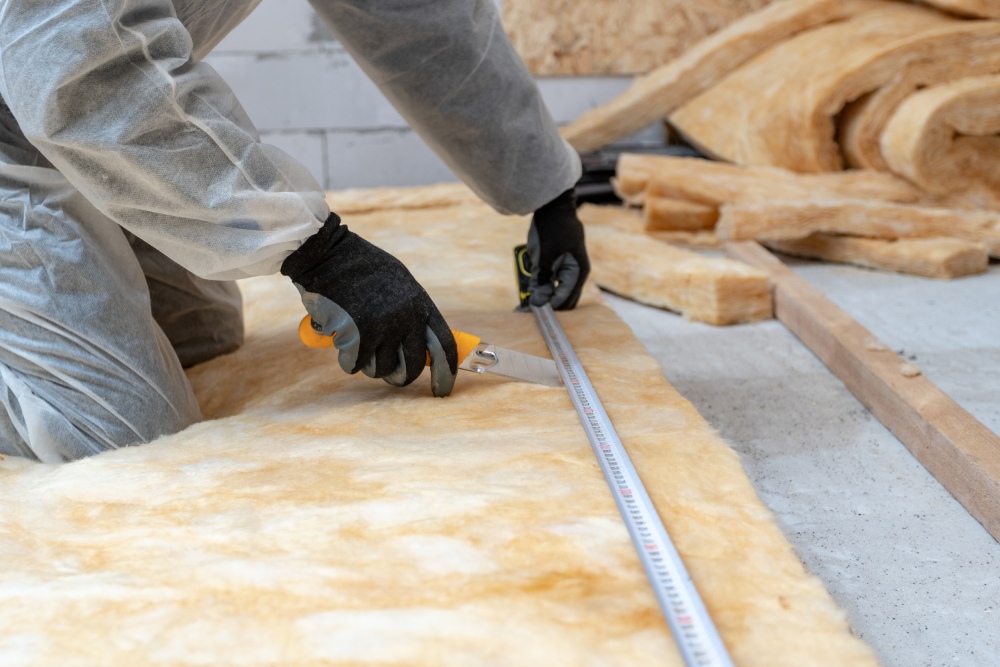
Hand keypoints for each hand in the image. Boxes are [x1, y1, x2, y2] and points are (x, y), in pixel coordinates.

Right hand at [281, 214, 457, 396]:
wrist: (327, 254)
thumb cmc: (362, 268)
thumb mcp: (399, 284)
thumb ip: (412, 314)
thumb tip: (425, 350)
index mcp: (421, 304)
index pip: (444, 346)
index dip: (446, 373)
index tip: (442, 390)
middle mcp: (407, 318)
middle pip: (412, 367)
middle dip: (400, 377)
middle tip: (391, 377)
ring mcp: (382, 328)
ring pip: (380, 370)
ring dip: (368, 363)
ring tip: (358, 340)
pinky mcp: (357, 337)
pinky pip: (354, 365)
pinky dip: (346, 357)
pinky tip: (340, 336)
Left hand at [527, 189, 590, 309]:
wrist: (552, 205)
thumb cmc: (551, 228)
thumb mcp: (544, 255)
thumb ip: (543, 279)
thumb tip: (539, 302)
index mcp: (578, 272)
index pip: (564, 300)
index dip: (547, 308)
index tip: (529, 313)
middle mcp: (576, 274)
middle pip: (562, 301)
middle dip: (544, 306)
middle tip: (523, 311)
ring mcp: (567, 270)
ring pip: (555, 293)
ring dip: (541, 297)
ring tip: (522, 303)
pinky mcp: (558, 266)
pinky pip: (550, 283)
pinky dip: (540, 287)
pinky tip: (527, 289)